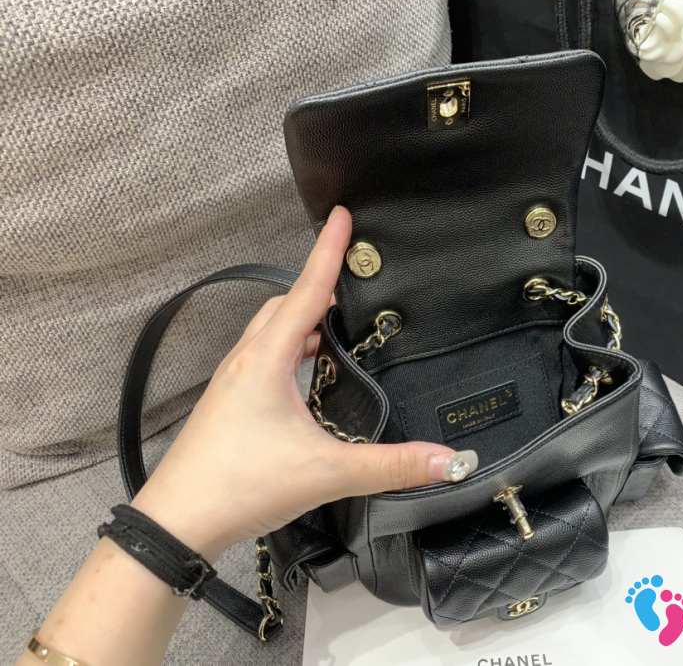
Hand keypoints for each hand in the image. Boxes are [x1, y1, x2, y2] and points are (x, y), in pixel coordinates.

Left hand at [131, 206, 477, 559]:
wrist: (177, 523)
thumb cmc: (241, 484)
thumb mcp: (327, 472)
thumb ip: (392, 465)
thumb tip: (448, 458)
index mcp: (267, 360)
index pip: (305, 291)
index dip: (327, 251)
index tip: (342, 215)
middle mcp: (247, 361)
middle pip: (283, 305)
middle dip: (315, 285)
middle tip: (349, 276)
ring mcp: (233, 383)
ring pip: (270, 333)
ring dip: (301, 319)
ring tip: (336, 324)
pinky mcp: (230, 405)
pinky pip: (263, 359)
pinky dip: (289, 350)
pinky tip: (307, 375)